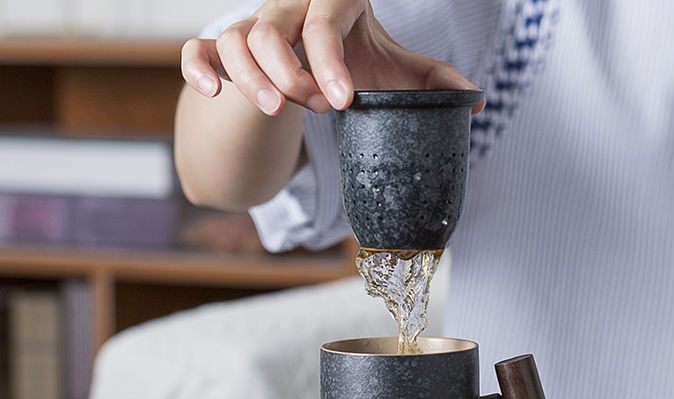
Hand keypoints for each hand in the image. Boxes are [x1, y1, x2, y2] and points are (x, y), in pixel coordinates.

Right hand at [181, 0, 483, 116]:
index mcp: (328, 3)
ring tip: (280, 112)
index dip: (330, 62)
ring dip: (253, 79)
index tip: (344, 102)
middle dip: (293, 73)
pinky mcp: (223, 51)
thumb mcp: (391, 66)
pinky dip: (199, 69)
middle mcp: (285, 9)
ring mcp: (250, 27)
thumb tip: (475, 101)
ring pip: (236, 39)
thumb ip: (429, 81)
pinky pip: (198, 51)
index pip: (323, 21)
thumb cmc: (352, 57)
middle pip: (274, 28)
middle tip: (320, 108)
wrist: (310, 55)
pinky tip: (215, 95)